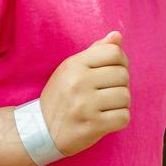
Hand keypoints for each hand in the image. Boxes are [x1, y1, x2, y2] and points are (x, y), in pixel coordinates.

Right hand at [38, 30, 130, 155]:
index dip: (120, 62)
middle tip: (105, 93)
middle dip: (120, 85)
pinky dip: (119, 119)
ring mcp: (85, 105)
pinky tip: (106, 120)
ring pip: (125, 96)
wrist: (41, 130)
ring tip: (105, 107)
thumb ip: (95, 52)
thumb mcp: (71, 69)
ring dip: (120, 104)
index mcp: (74, 65)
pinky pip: (124, 117)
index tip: (111, 73)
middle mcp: (78, 82)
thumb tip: (117, 35)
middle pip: (123, 75)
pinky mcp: (92, 125)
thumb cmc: (61, 97)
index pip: (114, 52)